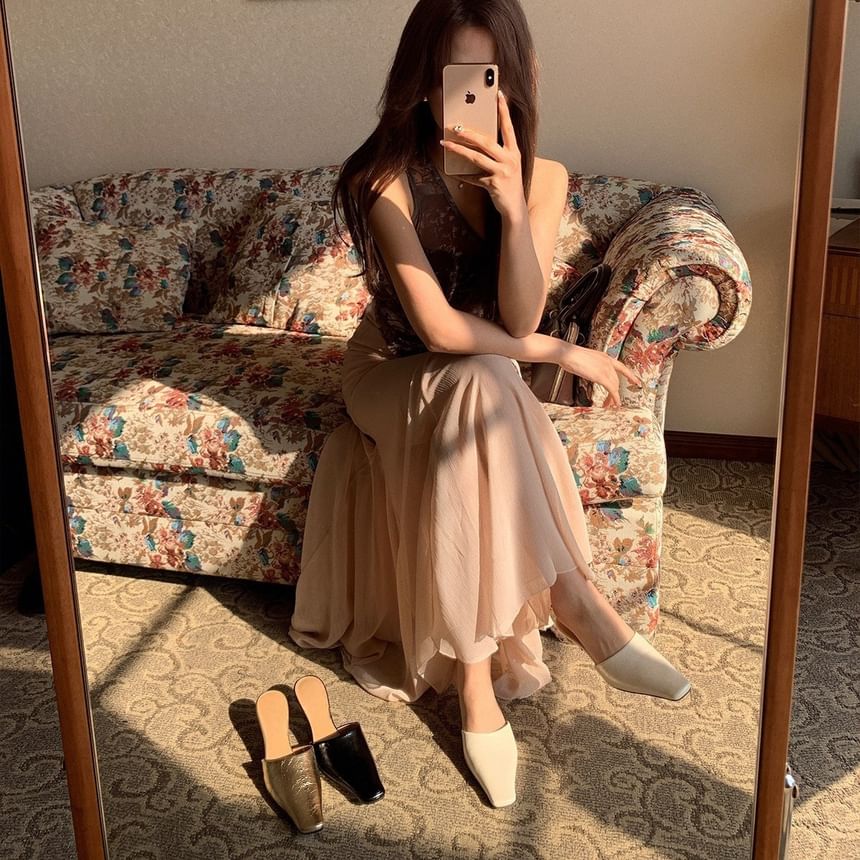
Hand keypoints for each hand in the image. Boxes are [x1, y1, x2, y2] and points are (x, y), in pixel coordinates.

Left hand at [439, 89, 525, 219]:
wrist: (515, 208)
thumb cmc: (509, 184)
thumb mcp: (508, 165)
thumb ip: (498, 153)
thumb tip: (478, 140)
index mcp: (514, 152)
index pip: (508, 127)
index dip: (503, 110)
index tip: (498, 94)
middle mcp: (510, 160)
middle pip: (487, 142)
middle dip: (469, 133)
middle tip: (455, 126)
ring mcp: (502, 172)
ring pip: (477, 157)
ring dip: (459, 150)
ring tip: (445, 144)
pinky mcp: (494, 185)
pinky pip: (474, 178)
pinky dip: (462, 176)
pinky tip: (453, 173)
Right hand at [558, 342, 643, 407]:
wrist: (567, 353)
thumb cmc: (570, 355)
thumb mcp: (585, 360)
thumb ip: (590, 366)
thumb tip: (588, 372)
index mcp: (605, 357)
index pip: (622, 367)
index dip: (630, 375)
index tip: (636, 381)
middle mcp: (608, 362)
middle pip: (617, 380)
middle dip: (616, 392)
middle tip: (612, 400)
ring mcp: (605, 369)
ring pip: (615, 386)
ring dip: (613, 397)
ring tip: (609, 404)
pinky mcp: (601, 376)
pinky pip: (612, 390)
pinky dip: (614, 398)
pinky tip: (614, 403)